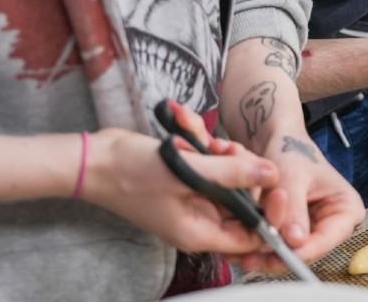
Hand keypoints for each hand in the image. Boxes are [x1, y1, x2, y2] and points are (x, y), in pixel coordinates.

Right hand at [82, 128, 278, 255]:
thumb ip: (233, 174)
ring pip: (229, 179)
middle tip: (232, 149)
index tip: (274, 181)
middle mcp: (199, 220)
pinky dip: (206, 148)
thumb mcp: (188, 172)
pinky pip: (210, 166)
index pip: (250, 236)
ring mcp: (192, 201)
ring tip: (209, 139)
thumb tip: (271, 174)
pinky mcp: (187, 182)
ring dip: (225, 155)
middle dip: (245, 173)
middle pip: (243, 202)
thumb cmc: (130, 173)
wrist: (93, 159)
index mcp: (199, 232)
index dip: (268, 212)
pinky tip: (193, 130)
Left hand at [233, 128, 364, 273]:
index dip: (300, 252)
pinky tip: (238, 243)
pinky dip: (257, 243)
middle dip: (276, 254)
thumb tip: (295, 240)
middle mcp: (333, 224)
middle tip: (248, 258)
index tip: (275, 255)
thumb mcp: (293, 175)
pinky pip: (275, 245)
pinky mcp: (292, 231)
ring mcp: (312, 229)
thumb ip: (295, 208)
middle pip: (305, 251)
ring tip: (237, 252)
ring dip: (262, 251)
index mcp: (346, 210)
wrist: (277, 141)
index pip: (326, 240)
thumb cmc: (292, 150)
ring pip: (287, 251)